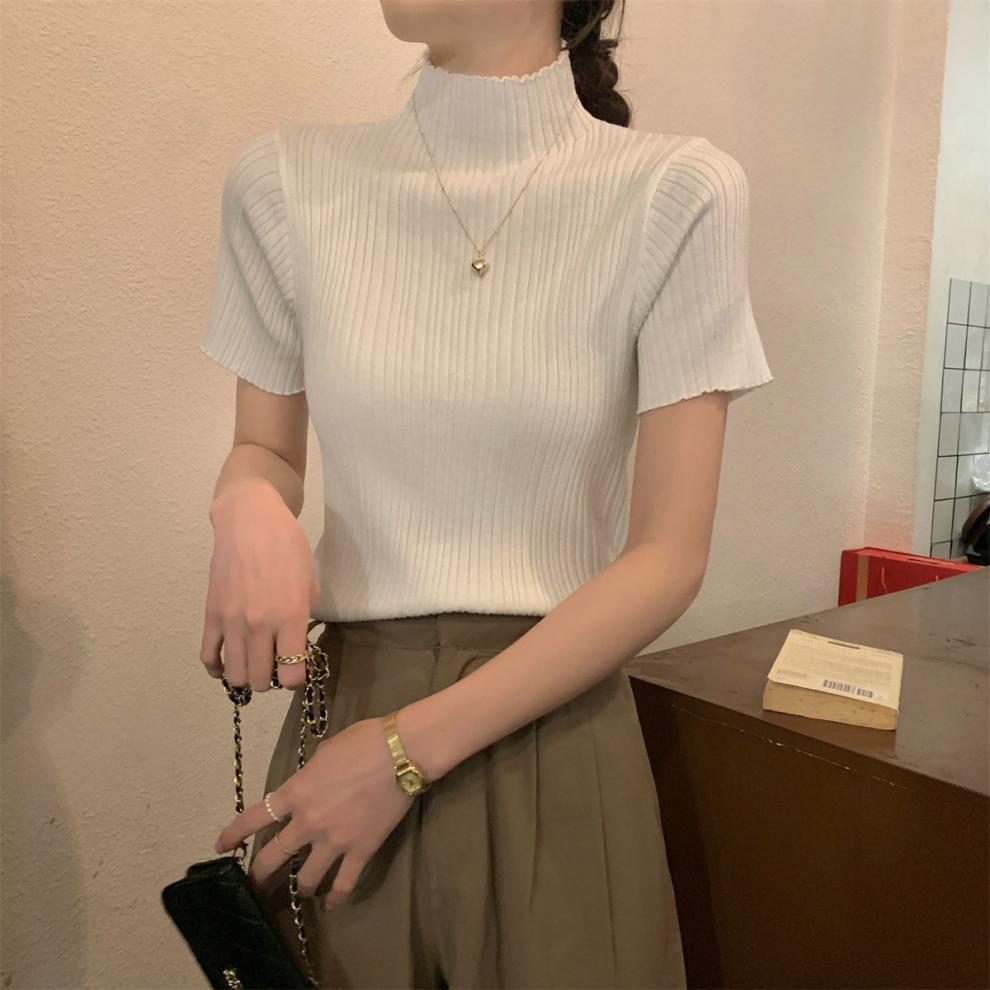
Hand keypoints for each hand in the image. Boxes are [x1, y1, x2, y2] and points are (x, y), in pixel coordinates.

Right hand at [200, 477, 319, 691]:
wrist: (250, 520)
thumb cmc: (287, 544)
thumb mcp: (309, 579)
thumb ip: (304, 613)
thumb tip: (295, 639)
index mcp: (291, 616)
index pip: (292, 674)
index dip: (296, 678)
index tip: (296, 668)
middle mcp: (260, 624)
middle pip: (261, 680)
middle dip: (271, 680)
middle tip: (275, 665)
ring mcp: (232, 621)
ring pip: (235, 674)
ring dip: (246, 676)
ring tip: (253, 664)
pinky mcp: (211, 614)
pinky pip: (207, 656)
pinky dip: (216, 667)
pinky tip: (226, 663)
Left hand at [214, 715, 416, 909]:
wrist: (399, 753)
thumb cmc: (363, 741)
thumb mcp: (326, 751)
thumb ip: (311, 773)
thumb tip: (313, 781)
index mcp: (296, 792)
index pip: (255, 818)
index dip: (234, 834)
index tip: (221, 847)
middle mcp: (308, 822)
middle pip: (274, 856)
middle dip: (260, 872)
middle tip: (254, 883)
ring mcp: (333, 841)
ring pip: (306, 877)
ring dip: (301, 887)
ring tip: (302, 891)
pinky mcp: (360, 851)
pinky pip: (345, 883)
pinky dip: (337, 897)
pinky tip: (333, 903)